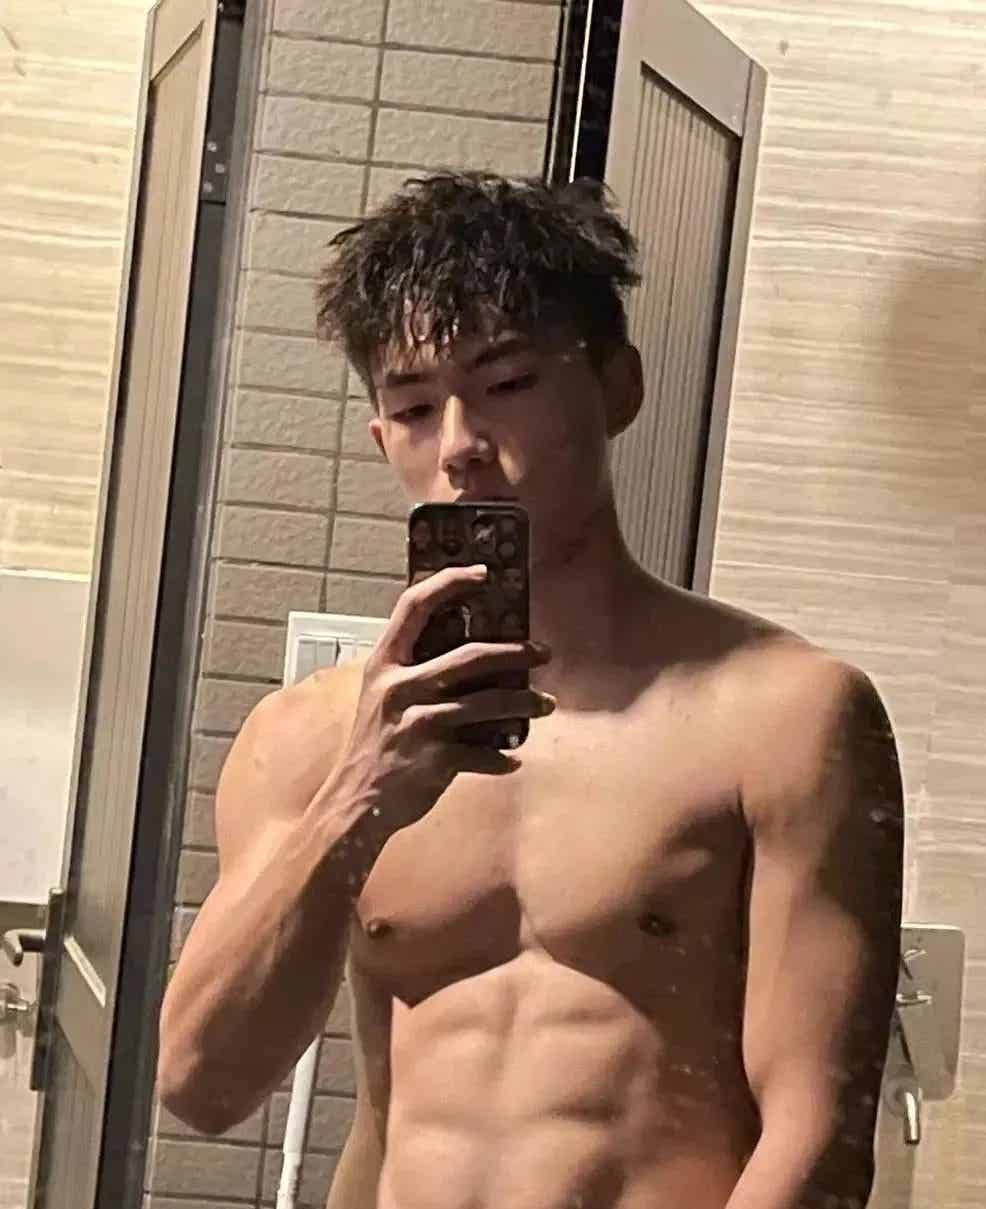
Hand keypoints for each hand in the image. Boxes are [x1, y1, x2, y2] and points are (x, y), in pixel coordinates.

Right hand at [327, 564, 552, 839]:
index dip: (449, 582)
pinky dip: (503, 757)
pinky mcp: (434, 760)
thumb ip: (414, 672)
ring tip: (545, 704)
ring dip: (525, 702)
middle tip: (543, 653)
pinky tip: (514, 758)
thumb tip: (470, 652)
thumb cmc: (375, 746)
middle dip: (515, 652)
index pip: (415, 606)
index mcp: (385, 665)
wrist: (354, 803)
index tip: (484, 573)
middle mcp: (400, 688)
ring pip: (489, 704)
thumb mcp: (381, 697)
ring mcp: (418, 724)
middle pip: (470, 656)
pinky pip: (484, 754)